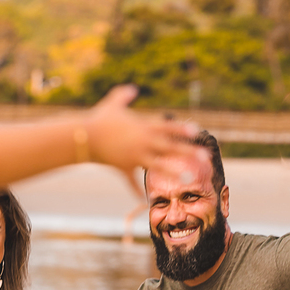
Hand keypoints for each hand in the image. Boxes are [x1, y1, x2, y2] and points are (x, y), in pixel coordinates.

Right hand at [85, 86, 206, 184]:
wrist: (84, 136)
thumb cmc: (99, 119)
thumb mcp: (112, 104)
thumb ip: (124, 95)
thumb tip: (132, 88)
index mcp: (143, 127)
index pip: (167, 128)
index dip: (182, 129)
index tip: (196, 131)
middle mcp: (143, 143)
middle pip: (170, 148)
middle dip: (188, 152)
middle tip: (205, 157)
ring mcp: (134, 156)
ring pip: (158, 166)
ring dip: (173, 173)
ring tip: (188, 179)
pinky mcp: (123, 167)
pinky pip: (131, 181)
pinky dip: (136, 190)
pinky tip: (144, 201)